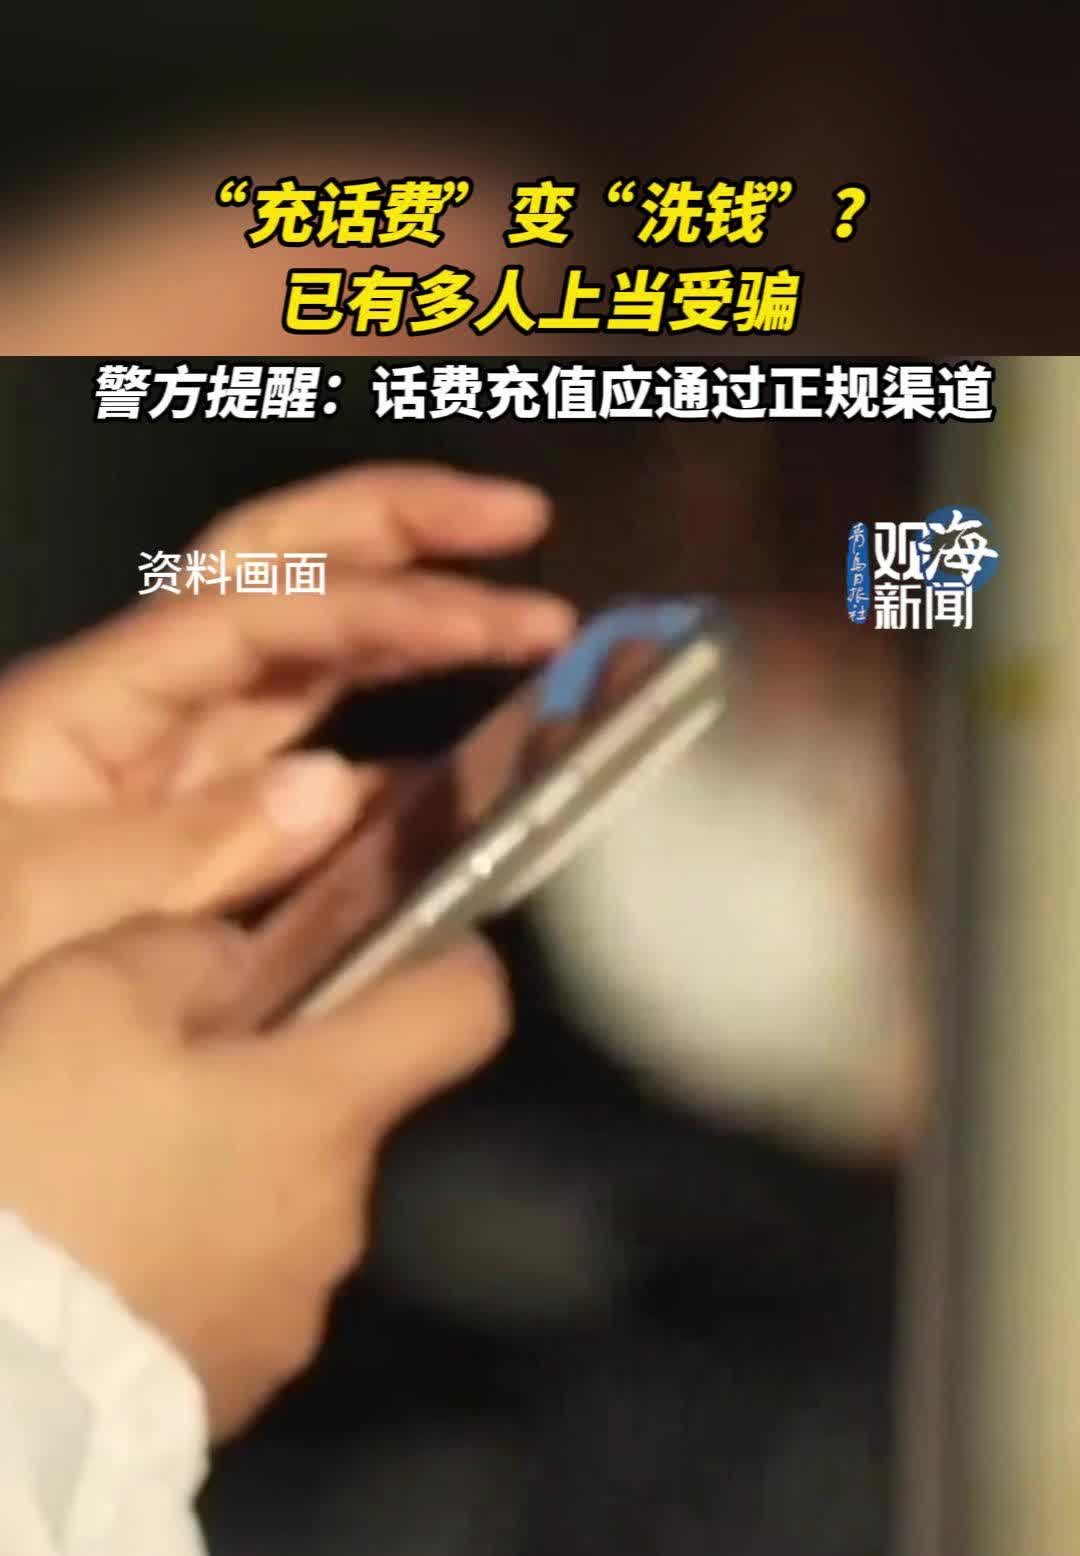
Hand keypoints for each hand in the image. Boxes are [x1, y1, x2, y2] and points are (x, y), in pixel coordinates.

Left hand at [0, 464, 573, 981]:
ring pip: (309, 653)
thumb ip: (197, 848)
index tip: (493, 618)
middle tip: (519, 520)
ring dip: (416, 624)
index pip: (254, 606)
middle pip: (276, 566)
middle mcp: (143, 702)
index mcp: (92, 699)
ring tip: (527, 623)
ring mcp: (179, 760)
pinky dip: (397, 759)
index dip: (379, 599)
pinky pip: (315, 766)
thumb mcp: (56, 903)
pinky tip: (465, 772)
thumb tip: (342, 787)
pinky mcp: (210, 829)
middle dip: (398, 526)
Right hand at [0, 914, 509, 1438]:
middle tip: (149, 1081)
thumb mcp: (85, 1003)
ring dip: (214, 1184)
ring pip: (276, 1208)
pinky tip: (97, 1265)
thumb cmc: (44, 1169)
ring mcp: (293, 1312)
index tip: (392, 948)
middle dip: (262, 1090)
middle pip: (336, 1117)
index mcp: (326, 1110)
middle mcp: (340, 1215)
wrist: (0, 1385)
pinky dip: (182, 1268)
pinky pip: (229, 1295)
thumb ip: (187, 957)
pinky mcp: (238, 1385)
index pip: (464, 1011)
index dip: (444, 962)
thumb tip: (241, 960)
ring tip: (101, 1185)